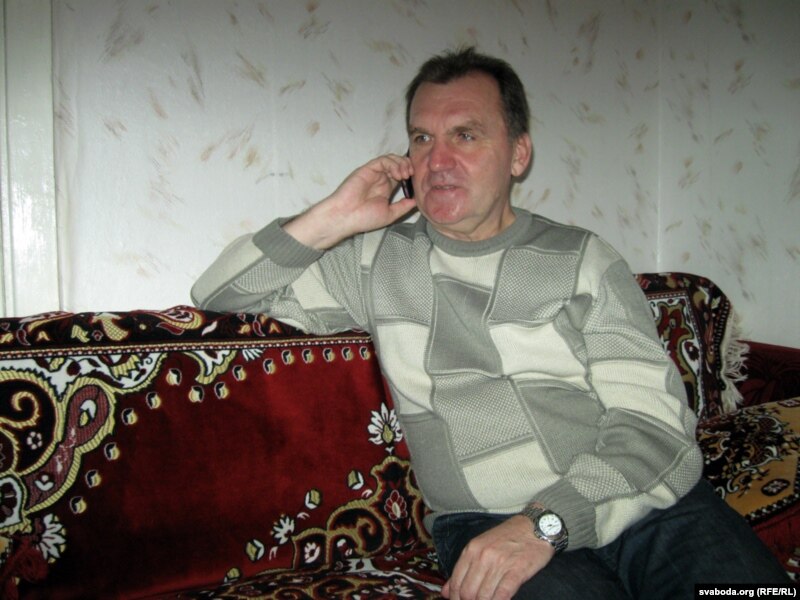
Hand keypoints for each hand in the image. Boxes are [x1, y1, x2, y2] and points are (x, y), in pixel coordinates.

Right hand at [283, 154, 415, 249]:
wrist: (346, 216)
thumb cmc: (364, 218)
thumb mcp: (389, 214)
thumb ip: (403, 207)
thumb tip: (416, 201)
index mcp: (385, 189)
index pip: (401, 175)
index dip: (410, 175)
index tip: (416, 181)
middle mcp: (380, 179)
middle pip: (398, 164)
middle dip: (408, 166)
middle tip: (411, 174)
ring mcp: (374, 173)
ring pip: (391, 159)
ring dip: (401, 164)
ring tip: (405, 174)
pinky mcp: (367, 169)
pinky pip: (383, 160)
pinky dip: (393, 163)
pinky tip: (397, 173)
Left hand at [442, 515, 554, 599]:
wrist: (534, 527)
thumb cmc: (507, 537)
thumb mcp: (480, 546)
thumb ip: (462, 569)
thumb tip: (446, 592)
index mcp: (471, 550)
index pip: (456, 583)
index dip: (456, 598)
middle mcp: (483, 556)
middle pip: (468, 592)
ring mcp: (500, 563)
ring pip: (484, 596)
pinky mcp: (517, 571)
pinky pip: (502, 594)